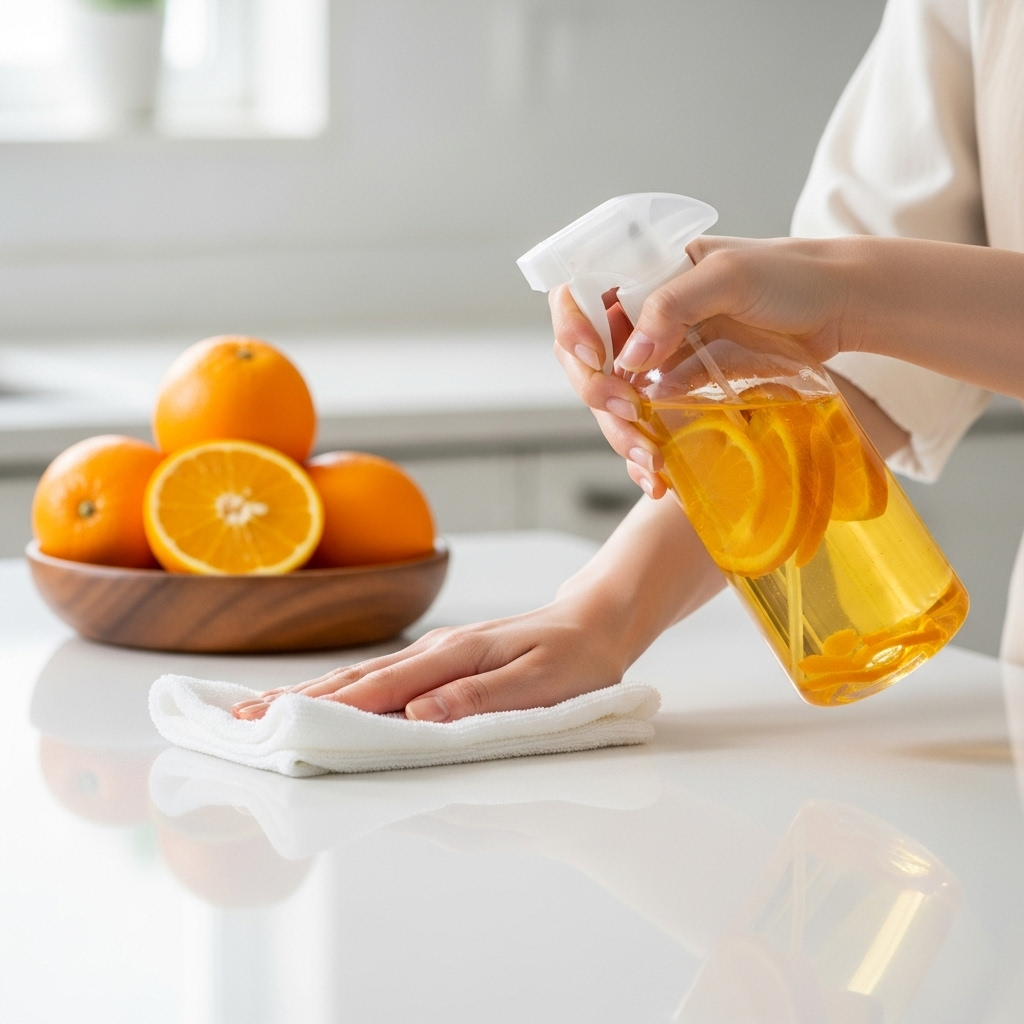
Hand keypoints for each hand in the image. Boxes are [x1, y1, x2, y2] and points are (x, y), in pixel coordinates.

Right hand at [232, 599, 630, 722]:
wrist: (594, 621)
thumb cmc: (575, 658)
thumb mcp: (541, 683)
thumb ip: (480, 700)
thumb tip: (417, 716)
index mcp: (452, 658)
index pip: (379, 690)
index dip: (326, 711)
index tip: (277, 726)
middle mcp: (433, 653)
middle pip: (352, 680)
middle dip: (294, 702)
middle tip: (239, 721)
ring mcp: (433, 654)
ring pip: (359, 675)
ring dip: (307, 694)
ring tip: (257, 708)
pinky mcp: (439, 661)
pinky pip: (380, 677)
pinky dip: (340, 689)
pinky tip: (321, 697)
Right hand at [552, 236, 849, 494]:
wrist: (842, 306)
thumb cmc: (791, 276)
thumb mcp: (730, 275)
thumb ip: (674, 305)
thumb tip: (629, 358)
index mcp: (643, 279)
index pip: (580, 300)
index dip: (573, 331)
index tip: (594, 360)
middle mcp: (644, 320)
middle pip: (589, 362)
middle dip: (598, 394)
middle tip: (627, 414)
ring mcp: (663, 359)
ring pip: (615, 403)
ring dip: (621, 435)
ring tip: (650, 461)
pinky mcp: (686, 392)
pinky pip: (650, 425)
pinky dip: (647, 453)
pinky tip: (657, 477)